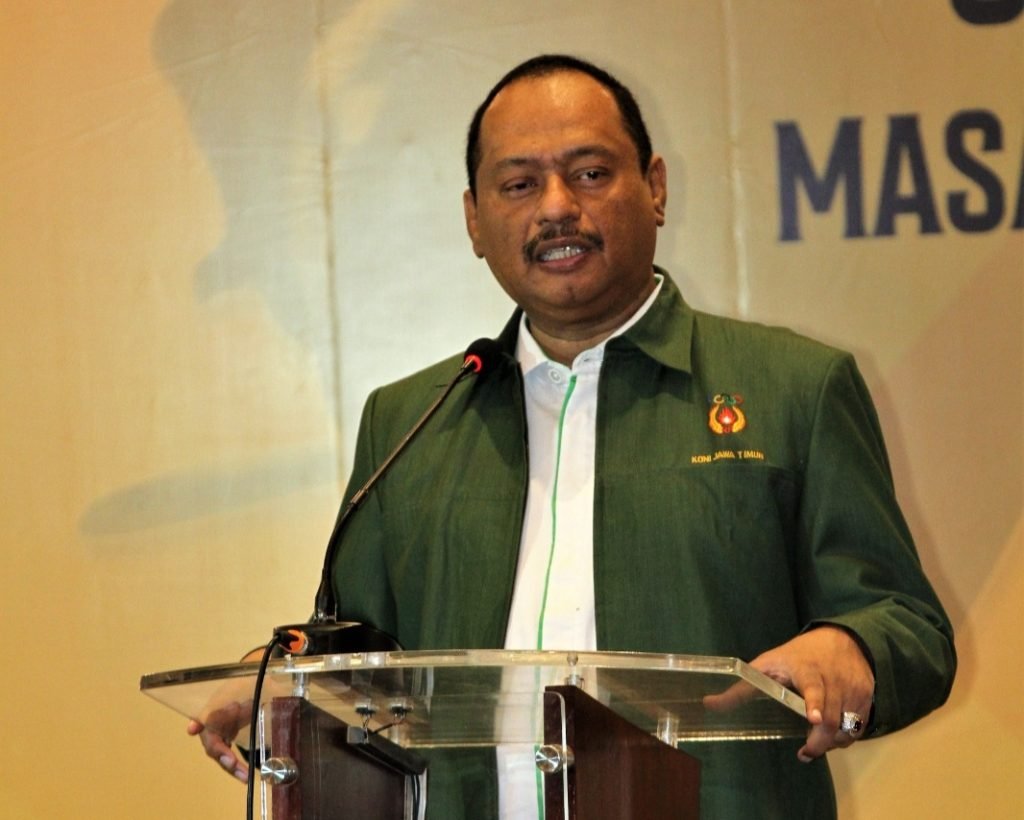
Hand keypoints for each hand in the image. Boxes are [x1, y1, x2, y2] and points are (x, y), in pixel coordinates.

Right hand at [187, 648, 264, 782]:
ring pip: (219, 751)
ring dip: (230, 765)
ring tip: (244, 776)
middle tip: (232, 764)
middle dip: (221, 754)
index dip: (199, 721)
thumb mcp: (258, 684)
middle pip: (211, 740)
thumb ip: (267, 687)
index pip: (206, 714)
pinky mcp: (226, 735)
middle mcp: (214, 717)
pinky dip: (234, 765)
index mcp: (219, 702)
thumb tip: (278, 694)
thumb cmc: (254, 681)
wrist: (254, 681)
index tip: (193, 728)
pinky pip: (227, 752)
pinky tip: (243, 775)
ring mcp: (219, 728)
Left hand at [748, 626, 873, 761]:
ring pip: (848, 727)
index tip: (814, 719)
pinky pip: (858, 728)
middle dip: (821, 741)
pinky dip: (845, 738)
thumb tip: (708, 704)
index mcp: (808, 670)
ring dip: (832, 742)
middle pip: (834, 718)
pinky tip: (830, 739)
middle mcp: (834, 680)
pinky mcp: (866, 698)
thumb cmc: (797, 655)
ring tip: (813, 746)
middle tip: (805, 752)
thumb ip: (742, 688)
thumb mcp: (767, 665)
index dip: (815, 703)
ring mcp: (853, 689)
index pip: (814, 687)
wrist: (842, 639)